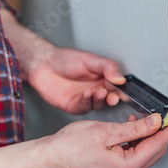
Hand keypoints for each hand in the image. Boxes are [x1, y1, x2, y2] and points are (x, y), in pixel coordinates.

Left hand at [0, 9, 125, 113]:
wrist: (43, 65)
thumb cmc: (64, 60)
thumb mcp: (90, 59)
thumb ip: (107, 67)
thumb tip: (121, 78)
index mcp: (103, 78)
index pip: (118, 87)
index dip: (122, 90)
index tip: (125, 91)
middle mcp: (96, 89)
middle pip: (110, 98)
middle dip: (113, 98)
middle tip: (113, 96)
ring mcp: (86, 99)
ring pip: (99, 104)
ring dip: (100, 99)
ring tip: (98, 92)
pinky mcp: (75, 106)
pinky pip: (85, 107)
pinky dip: (87, 101)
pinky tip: (86, 94)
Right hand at [42, 114, 167, 167]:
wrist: (49, 159)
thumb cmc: (69, 147)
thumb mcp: (106, 131)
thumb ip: (135, 128)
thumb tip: (156, 122)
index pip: (158, 144)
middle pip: (154, 150)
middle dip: (163, 131)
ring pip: (145, 152)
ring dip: (148, 134)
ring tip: (148, 118)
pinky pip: (133, 154)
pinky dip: (137, 140)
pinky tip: (132, 127)